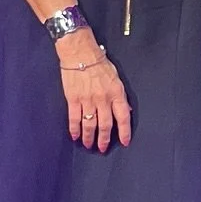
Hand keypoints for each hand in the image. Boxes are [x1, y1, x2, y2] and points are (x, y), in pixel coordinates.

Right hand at [56, 32, 131, 152]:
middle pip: (105, 125)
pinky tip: (75, 136)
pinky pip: (74, 119)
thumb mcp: (116, 77)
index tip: (125, 142)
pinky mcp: (73, 99)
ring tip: (88, 145)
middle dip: (104, 139)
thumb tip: (126, 110)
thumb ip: (120, 95)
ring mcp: (87, 100)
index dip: (125, 131)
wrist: (79, 52)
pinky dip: (74, 129)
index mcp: (116, 92)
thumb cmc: (99, 62)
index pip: (123, 116)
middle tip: (102, 149)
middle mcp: (103, 98)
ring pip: (89, 125)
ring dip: (89, 138)